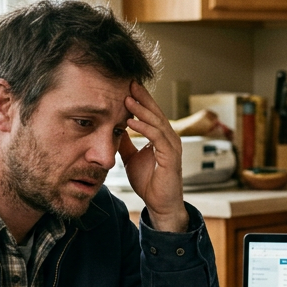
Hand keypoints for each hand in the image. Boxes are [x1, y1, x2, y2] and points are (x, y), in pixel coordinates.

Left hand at [119, 81, 187, 232]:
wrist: (160, 204)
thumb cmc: (148, 182)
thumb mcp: (131, 158)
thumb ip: (125, 143)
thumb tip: (114, 128)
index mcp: (161, 137)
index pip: (150, 113)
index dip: (140, 99)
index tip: (126, 86)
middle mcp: (169, 138)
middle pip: (156, 112)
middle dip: (142, 97)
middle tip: (128, 82)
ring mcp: (172, 147)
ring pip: (158, 122)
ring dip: (142, 110)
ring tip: (127, 99)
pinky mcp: (171, 157)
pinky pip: (158, 138)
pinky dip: (145, 128)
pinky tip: (131, 121)